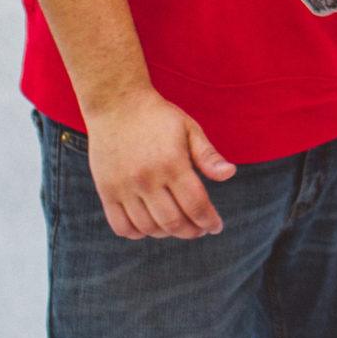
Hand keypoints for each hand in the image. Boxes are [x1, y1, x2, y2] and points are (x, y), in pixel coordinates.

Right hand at [84, 87, 236, 240]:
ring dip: (167, 233)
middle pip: (173, 222)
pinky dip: (138, 233)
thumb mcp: (188, 129)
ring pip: (149, 228)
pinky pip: (121, 226)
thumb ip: (207, 155)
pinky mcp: (106, 190)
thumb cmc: (158, 117)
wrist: (116, 103)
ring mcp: (124, 187)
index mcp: (172, 163)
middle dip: (192, 231)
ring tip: (177, 226)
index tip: (216, 226)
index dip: (209, 221)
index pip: (196, 205)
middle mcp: (147, 178)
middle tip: (199, 229)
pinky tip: (150, 225)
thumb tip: (230, 174)